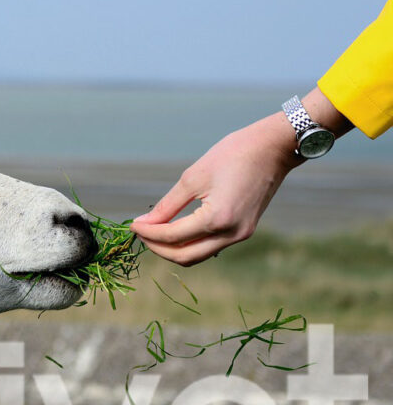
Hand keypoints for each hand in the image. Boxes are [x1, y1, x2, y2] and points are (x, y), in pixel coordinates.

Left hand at [130, 113, 298, 264]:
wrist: (273, 148)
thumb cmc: (232, 155)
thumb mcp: (192, 178)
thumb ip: (167, 205)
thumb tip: (144, 223)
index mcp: (218, 219)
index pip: (172, 237)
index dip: (148, 233)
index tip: (132, 225)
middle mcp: (232, 234)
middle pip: (185, 256)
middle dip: (158, 248)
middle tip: (141, 233)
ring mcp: (240, 235)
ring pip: (198, 255)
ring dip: (173, 249)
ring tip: (154, 232)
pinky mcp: (244, 231)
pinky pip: (210, 246)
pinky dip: (190, 243)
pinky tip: (176, 230)